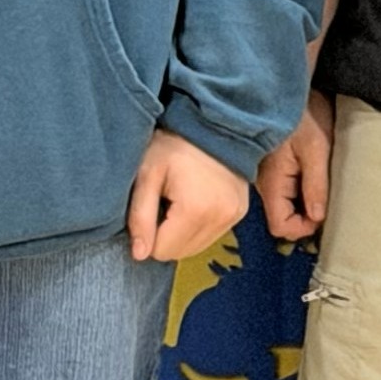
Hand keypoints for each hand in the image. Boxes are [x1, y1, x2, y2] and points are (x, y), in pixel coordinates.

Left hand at [127, 129, 251, 265]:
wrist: (212, 124)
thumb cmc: (173, 145)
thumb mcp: (147, 175)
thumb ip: (140, 216)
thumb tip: (139, 255)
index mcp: (196, 211)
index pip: (162, 250)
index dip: (150, 232)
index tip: (153, 202)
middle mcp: (221, 218)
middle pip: (180, 252)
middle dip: (166, 233)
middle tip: (165, 200)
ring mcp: (234, 217)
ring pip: (195, 247)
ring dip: (182, 231)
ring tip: (180, 199)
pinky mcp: (241, 213)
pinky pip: (211, 236)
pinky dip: (198, 225)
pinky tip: (196, 200)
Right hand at [258, 92, 334, 239]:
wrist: (289, 86)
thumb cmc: (303, 114)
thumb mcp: (316, 149)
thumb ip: (315, 185)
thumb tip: (317, 218)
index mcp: (272, 182)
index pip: (279, 225)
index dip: (302, 228)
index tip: (323, 216)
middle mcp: (264, 184)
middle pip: (281, 218)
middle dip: (305, 218)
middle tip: (328, 202)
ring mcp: (266, 176)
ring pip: (284, 205)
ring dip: (304, 205)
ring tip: (324, 189)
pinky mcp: (273, 167)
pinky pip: (285, 191)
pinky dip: (301, 193)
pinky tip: (315, 179)